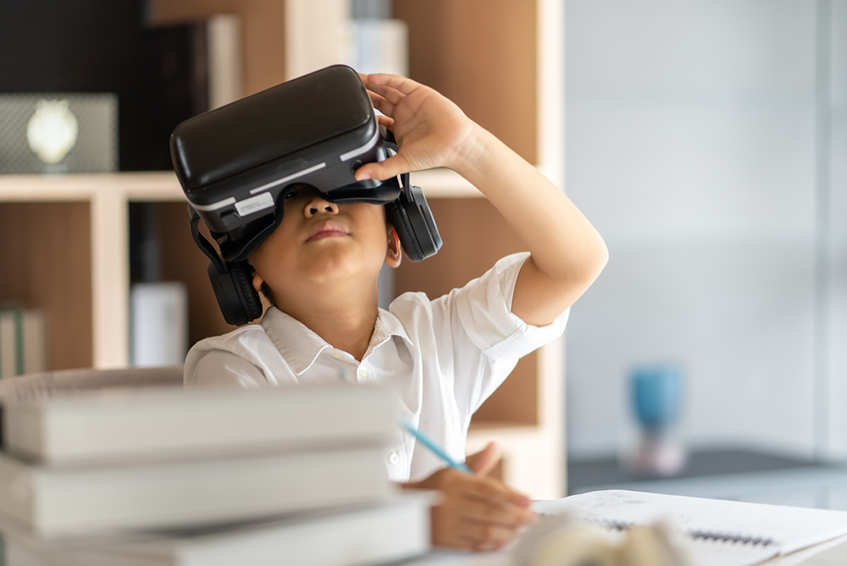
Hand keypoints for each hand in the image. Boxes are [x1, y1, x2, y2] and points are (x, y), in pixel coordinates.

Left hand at [355, 73, 479, 181]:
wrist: (456, 145)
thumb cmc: (434, 155)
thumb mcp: (401, 163)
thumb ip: (380, 169)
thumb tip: (360, 176)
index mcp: (397, 130)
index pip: (375, 120)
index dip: (362, 114)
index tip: (346, 111)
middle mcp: (403, 115)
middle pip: (378, 101)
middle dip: (363, 95)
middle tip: (347, 89)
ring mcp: (411, 102)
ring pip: (386, 89)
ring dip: (371, 84)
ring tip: (356, 78)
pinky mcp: (419, 93)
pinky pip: (399, 83)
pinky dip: (386, 79)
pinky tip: (372, 78)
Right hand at [402, 442, 536, 551]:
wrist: (407, 508)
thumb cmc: (437, 487)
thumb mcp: (453, 470)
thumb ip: (477, 462)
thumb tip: (495, 446)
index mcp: (452, 481)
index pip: (488, 489)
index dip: (511, 496)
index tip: (529, 500)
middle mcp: (449, 503)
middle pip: (490, 512)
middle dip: (516, 517)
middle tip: (531, 518)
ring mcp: (447, 525)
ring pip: (486, 532)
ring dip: (509, 532)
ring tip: (521, 529)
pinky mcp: (446, 542)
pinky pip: (476, 545)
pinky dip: (494, 544)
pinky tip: (505, 539)